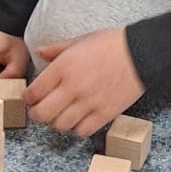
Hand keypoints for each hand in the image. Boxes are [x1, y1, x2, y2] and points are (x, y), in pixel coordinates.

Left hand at [25, 27, 143, 138]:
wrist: (142, 52)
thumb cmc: (112, 43)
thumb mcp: (80, 40)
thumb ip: (57, 49)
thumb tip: (39, 53)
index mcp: (63, 67)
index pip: (34, 92)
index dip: (28, 98)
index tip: (31, 98)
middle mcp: (73, 87)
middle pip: (43, 114)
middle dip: (37, 114)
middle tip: (40, 111)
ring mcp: (89, 102)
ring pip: (61, 125)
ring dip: (57, 122)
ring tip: (61, 116)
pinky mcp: (105, 113)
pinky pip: (83, 131)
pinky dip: (78, 129)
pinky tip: (80, 120)